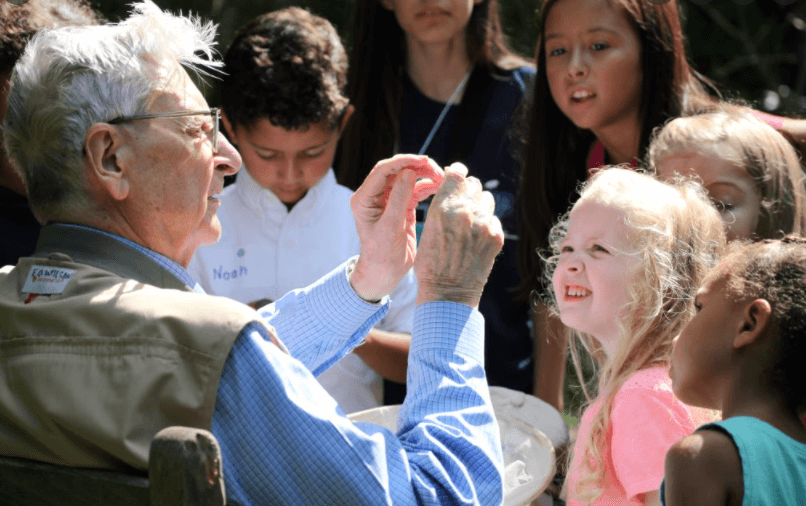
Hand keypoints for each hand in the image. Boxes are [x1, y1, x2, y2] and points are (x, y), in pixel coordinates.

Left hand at [350, 154, 442, 301]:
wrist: (384, 273)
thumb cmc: (381, 254)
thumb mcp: (390, 227)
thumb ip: (399, 198)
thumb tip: (409, 172)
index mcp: (364, 198)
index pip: (382, 170)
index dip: (403, 162)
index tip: (422, 160)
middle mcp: (375, 196)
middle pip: (396, 171)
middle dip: (417, 167)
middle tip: (437, 169)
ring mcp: (389, 201)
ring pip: (407, 179)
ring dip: (424, 175)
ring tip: (442, 177)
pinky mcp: (402, 208)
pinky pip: (415, 191)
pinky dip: (427, 187)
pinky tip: (439, 186)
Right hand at [414, 163, 503, 307]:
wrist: (447, 294)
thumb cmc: (431, 264)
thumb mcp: (428, 229)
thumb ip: (442, 207)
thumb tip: (454, 190)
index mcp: (442, 208)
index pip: (456, 173)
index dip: (458, 172)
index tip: (458, 174)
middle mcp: (464, 212)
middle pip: (474, 184)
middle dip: (468, 192)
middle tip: (463, 205)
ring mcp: (483, 224)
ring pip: (487, 199)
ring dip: (480, 206)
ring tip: (470, 223)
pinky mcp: (496, 237)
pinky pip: (494, 219)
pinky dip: (487, 225)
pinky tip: (476, 239)